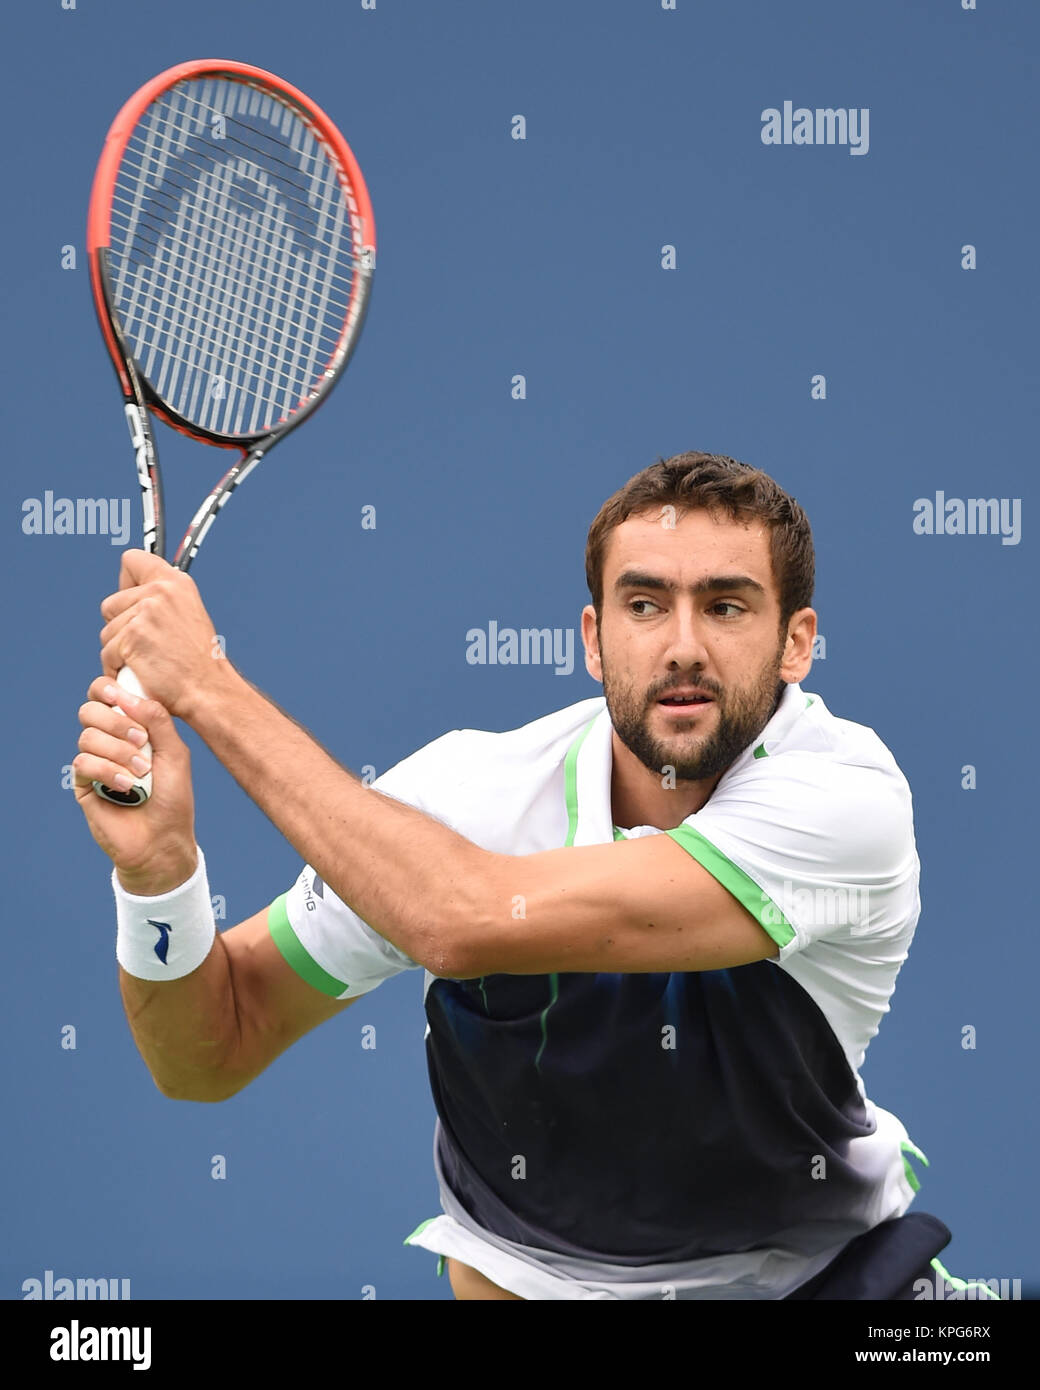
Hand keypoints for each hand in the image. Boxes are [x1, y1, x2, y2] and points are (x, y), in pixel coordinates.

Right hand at [73, 676, 196, 893]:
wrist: (162, 839)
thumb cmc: (173, 797)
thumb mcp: (175, 753)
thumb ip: (157, 720)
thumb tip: (128, 695)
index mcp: (131, 727)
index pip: (106, 694)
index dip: (107, 689)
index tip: (119, 695)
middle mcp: (109, 740)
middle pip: (90, 710)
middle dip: (117, 722)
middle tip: (142, 741)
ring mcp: (95, 761)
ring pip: (87, 736)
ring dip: (118, 751)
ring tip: (141, 773)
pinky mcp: (83, 783)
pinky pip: (82, 762)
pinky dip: (107, 772)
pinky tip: (127, 787)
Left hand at [98, 550, 222, 719]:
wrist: (207, 689)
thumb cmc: (197, 661)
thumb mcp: (188, 614)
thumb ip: (161, 599)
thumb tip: (131, 594)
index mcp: (176, 582)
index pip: (132, 560)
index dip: (127, 582)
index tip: (134, 599)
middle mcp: (161, 591)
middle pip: (111, 603)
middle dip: (121, 626)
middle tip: (147, 644)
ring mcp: (145, 614)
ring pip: (107, 631)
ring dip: (119, 650)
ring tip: (147, 661)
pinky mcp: (131, 638)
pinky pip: (107, 653)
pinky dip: (117, 668)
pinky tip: (139, 673)